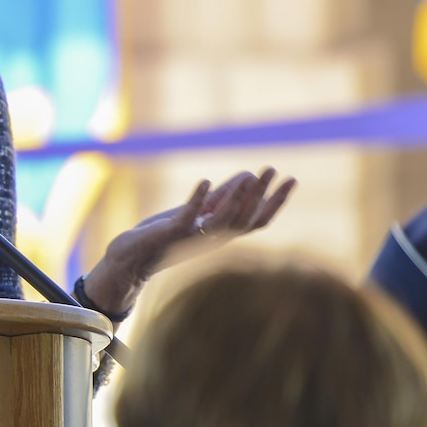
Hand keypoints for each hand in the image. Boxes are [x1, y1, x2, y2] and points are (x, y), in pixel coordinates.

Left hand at [77, 169, 295, 317]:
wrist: (134, 257)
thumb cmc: (169, 233)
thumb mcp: (202, 212)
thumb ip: (224, 196)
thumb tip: (248, 175)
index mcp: (223, 233)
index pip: (257, 220)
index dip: (276, 202)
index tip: (292, 179)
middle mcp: (213, 238)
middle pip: (245, 219)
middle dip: (260, 195)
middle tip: (272, 169)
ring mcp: (194, 237)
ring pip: (222, 220)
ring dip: (236, 197)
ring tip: (248, 174)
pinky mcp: (172, 234)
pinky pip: (188, 217)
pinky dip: (198, 200)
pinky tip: (205, 181)